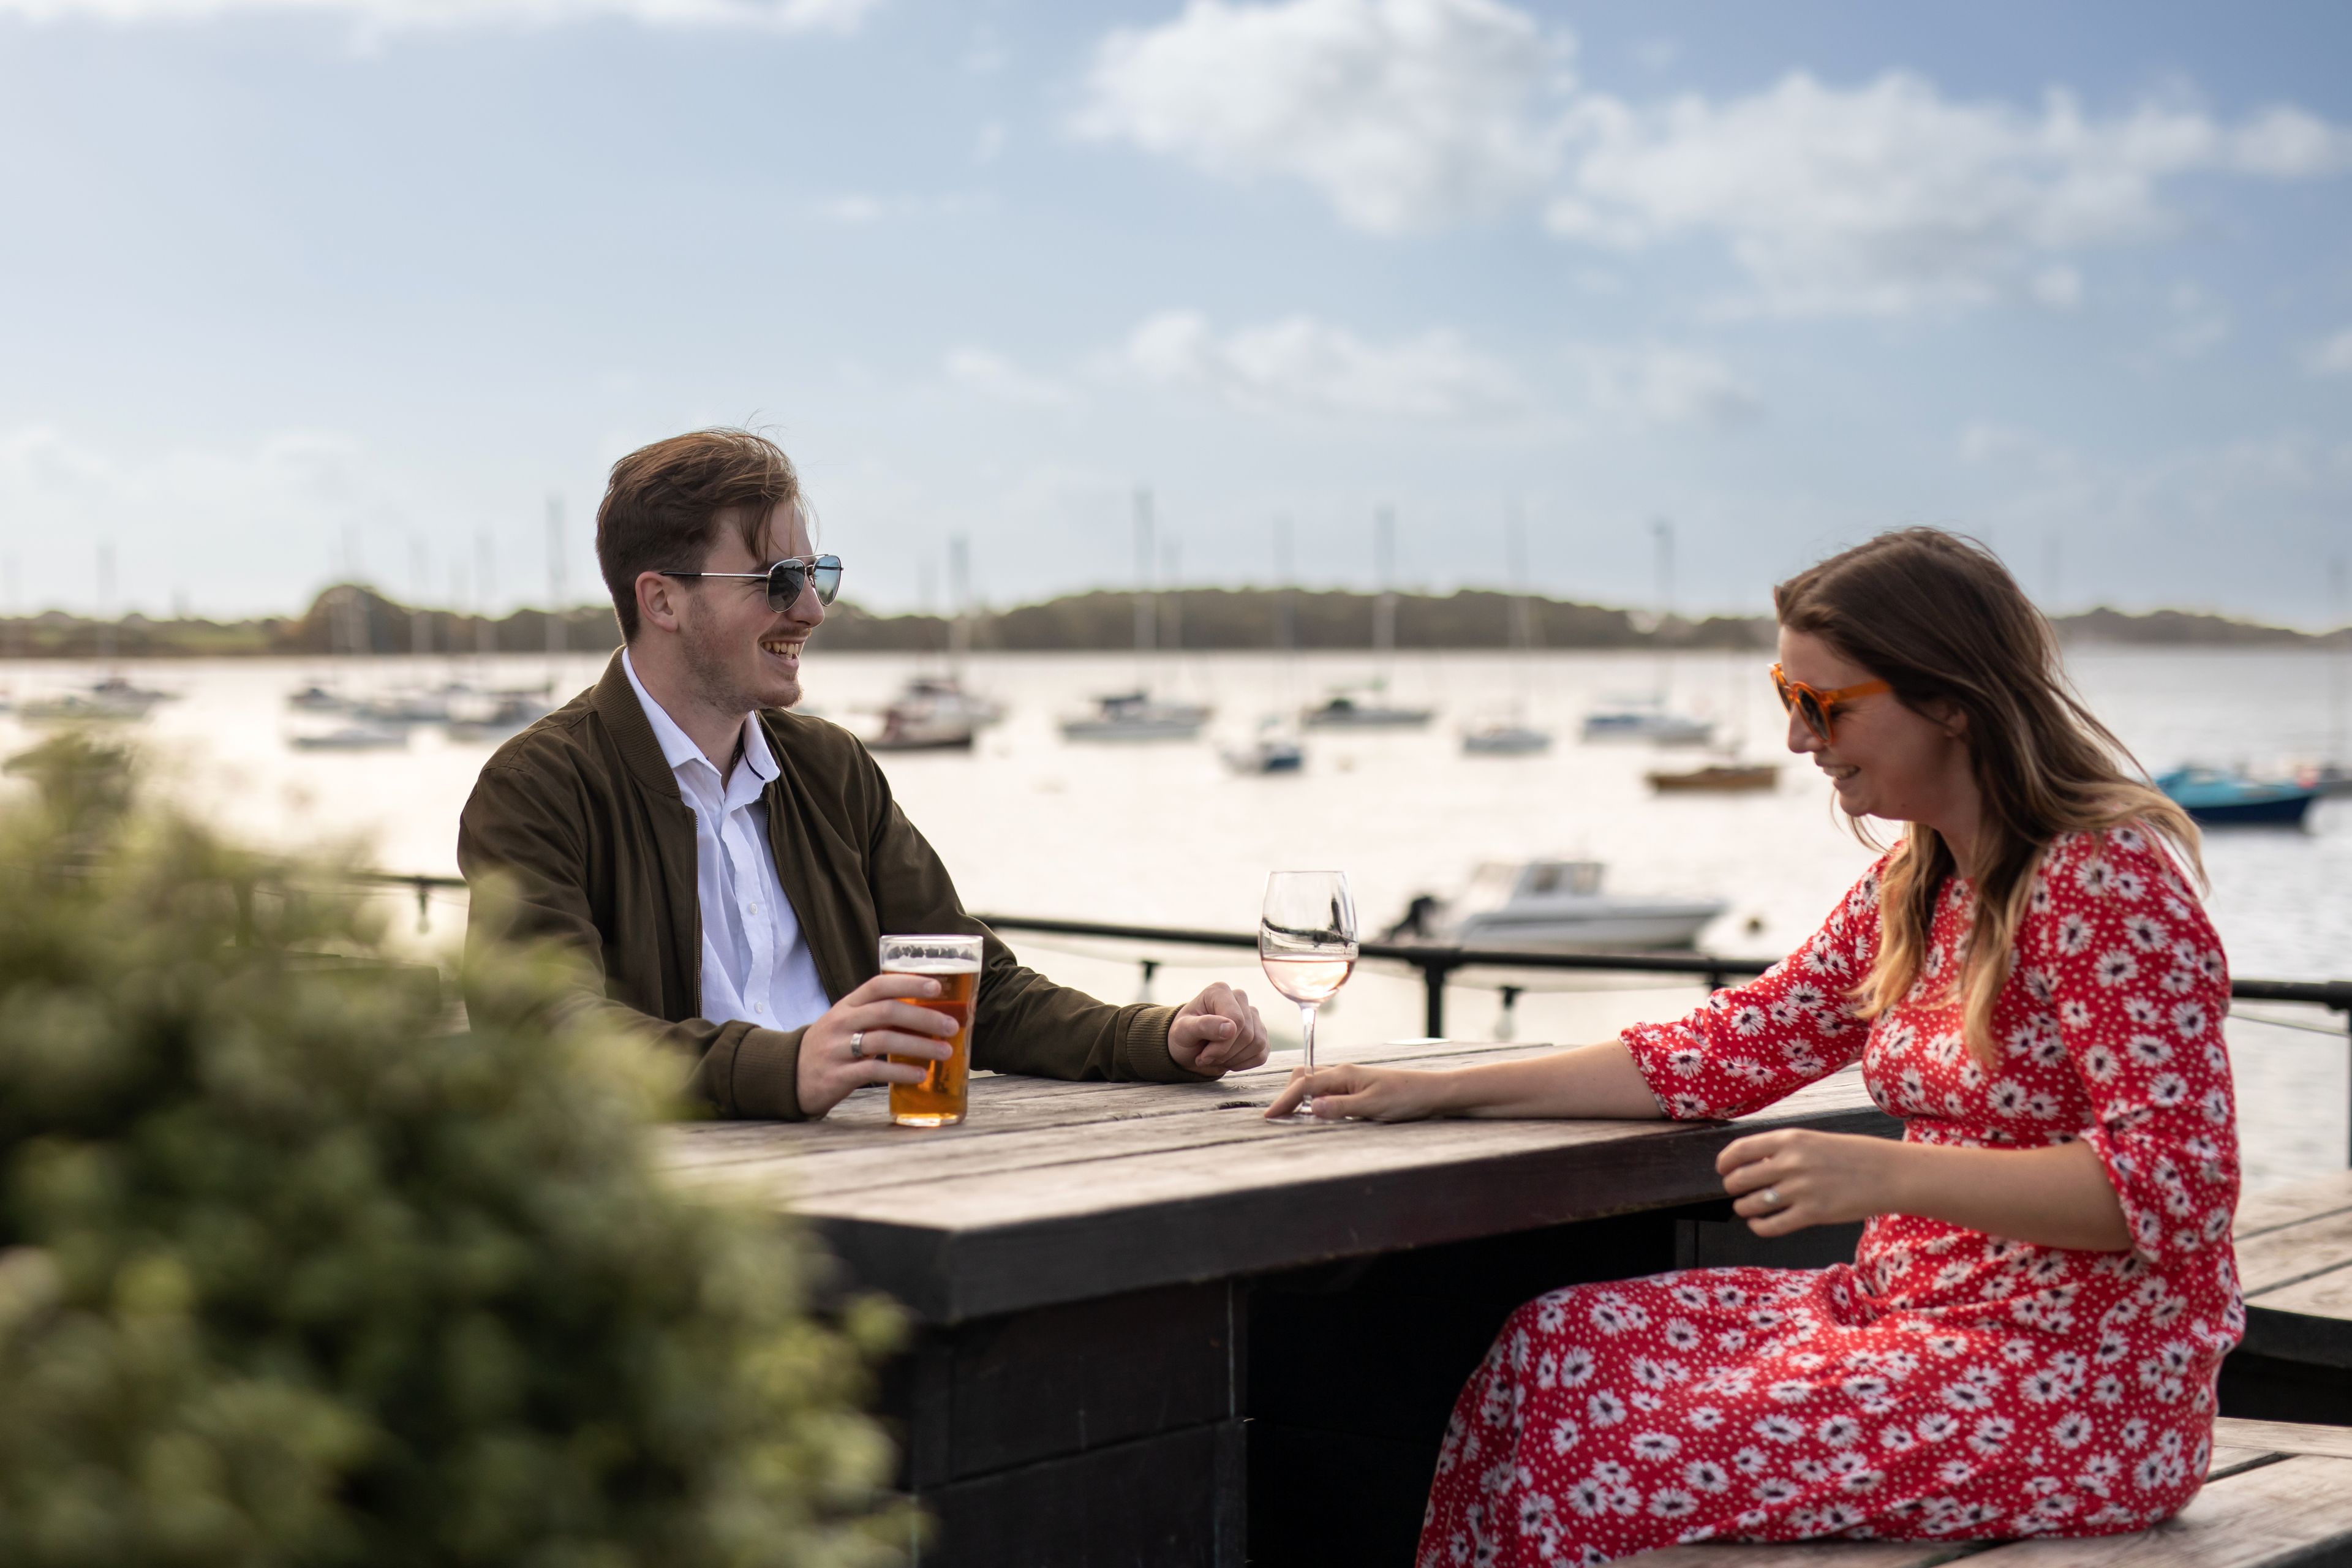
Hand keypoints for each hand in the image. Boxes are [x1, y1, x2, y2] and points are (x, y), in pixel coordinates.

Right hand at [796, 973, 962, 1118]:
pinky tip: (920, 1075)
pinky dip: (901, 1072)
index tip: (936, 988)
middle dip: (923, 1017)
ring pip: (883, 1040)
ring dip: (919, 1045)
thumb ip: (878, 1015)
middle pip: (886, 1012)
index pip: (879, 985)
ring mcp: (838, 1048)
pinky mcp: (837, 1075)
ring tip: (944, 1051)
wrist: (790, 1075)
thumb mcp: (848, 1022)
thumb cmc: (832, 1046)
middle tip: (951, 1026)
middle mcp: (842, 1022)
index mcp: (847, 1005)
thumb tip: (929, 1014)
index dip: (908, 983)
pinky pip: (873, 1070)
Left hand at [1168, 982, 1268, 1075]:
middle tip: (1207, 1057)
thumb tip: (1230, 1028)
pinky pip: (1262, 1054)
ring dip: (1234, 1059)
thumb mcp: (1183, 1031)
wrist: (1190, 1048)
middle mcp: (1240, 998)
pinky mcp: (1260, 1033)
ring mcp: (1253, 1015)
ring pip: (1258, 1043)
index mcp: (1220, 991)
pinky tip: (1229, 1060)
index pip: (1236, 1020)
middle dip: (1225, 1053)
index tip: (1203, 1055)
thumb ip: (1204, 1026)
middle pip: (1247, 1034)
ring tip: (1216, 1058)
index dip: (1222, 1044)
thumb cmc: (1184, 1035)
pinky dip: (1244, 1064)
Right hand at [1263, 1063, 1453, 1121]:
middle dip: (1288, 1096)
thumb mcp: (1372, 1106)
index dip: (1285, 1101)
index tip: (1269, 1117)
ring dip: (1300, 1099)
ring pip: (1314, 1085)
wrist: (1431, 1092)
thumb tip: (1311, 1108)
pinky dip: (1314, 1101)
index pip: (1304, 1086)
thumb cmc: (1406, 1098)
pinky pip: (1327, 1092)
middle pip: (1303, 1080)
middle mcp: (1343, 1074)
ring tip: (1290, 1118)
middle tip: (1278, 1118)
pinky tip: (1316, 1114)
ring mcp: (1349, 1080)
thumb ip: (1341, 1107)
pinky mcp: (1356, 1088)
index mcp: (1343, 1074)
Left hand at [1718, 1128, 1898, 1236]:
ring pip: (1750, 1204)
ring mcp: (1800, 1190)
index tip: (1722, 1170)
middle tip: (1736, 1191)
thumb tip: (1750, 1164)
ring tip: (1748, 1208)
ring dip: (1744, 1208)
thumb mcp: (1812, 1140)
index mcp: (1789, 1139)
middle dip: (1732, 1188)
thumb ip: (1782, 1151)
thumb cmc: (1850, 1155)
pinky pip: (1771, 1225)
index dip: (1724, 1163)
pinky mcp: (1812, 1214)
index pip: (1739, 1150)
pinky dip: (1758, 1226)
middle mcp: (1790, 1163)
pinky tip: (1759, 1223)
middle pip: (1739, 1179)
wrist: (1887, 1173)